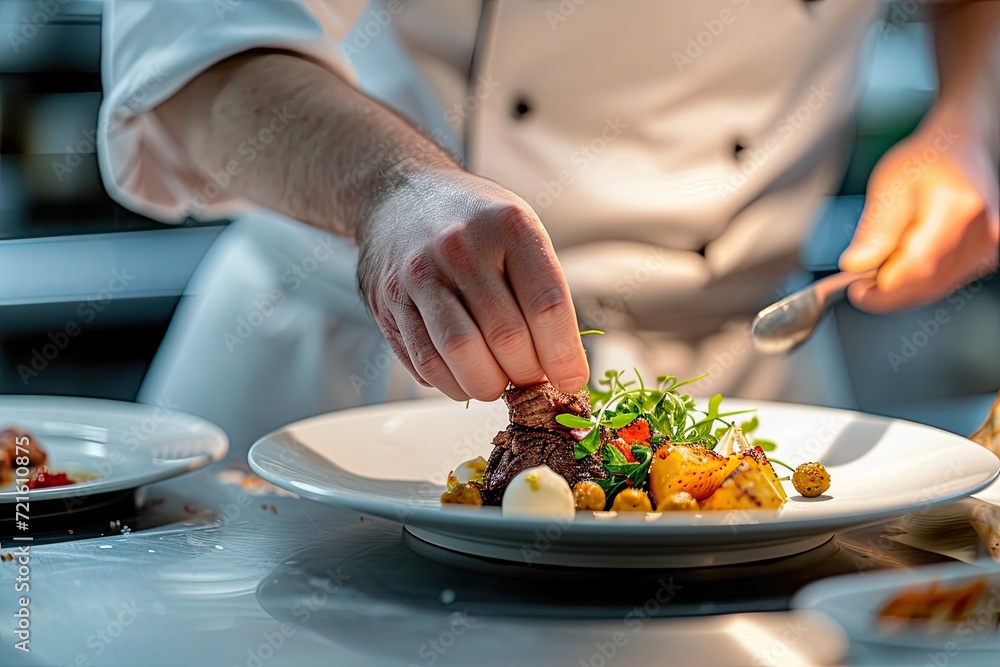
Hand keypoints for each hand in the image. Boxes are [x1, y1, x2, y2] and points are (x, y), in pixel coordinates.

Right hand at [357, 167, 588, 400]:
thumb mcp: (520, 234)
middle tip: (531, 380)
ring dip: (488, 385)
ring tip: (498, 381)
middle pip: (506, 337)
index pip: (547, 306)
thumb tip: (562, 369)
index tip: (570, 380)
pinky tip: (464, 374)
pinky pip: (425, 362)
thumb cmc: (474, 224)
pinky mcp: (388, 301)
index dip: (564, 356)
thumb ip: (542, 293)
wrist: (400, 196)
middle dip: (527, 374)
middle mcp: (461, 247)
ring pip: (461, 355)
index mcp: (509, 226)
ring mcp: (419, 273)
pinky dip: (452, 383)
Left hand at [840, 123, 998, 312]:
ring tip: (876, 272)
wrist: (956, 150)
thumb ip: (876, 229)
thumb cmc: (924, 162)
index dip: (883, 287)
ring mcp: (987, 246)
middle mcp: (982, 232)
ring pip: (935, 287)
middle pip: (928, 282)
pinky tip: (899, 269)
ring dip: (902, 290)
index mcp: (958, 209)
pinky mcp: (984, 256)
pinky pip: (944, 282)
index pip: (918, 266)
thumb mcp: (889, 187)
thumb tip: (856, 263)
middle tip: (859, 284)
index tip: (855, 289)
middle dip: (888, 292)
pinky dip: (917, 284)